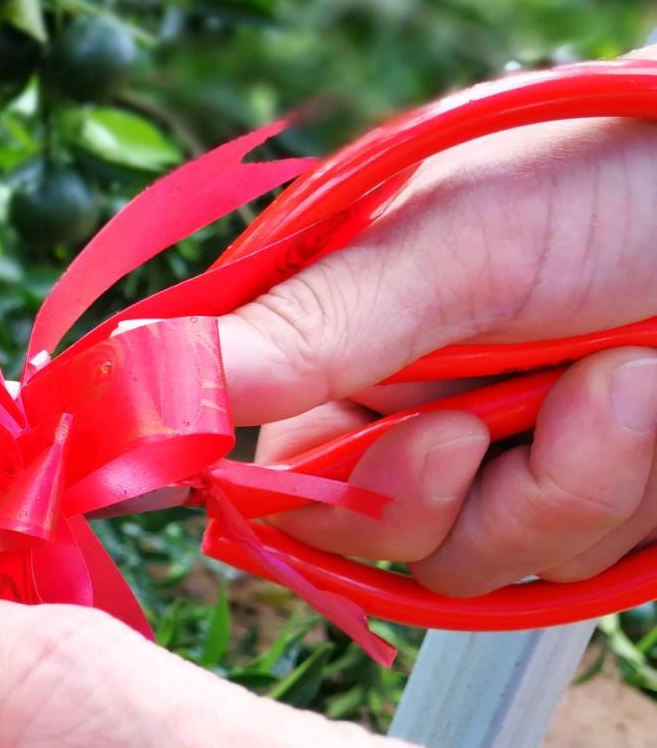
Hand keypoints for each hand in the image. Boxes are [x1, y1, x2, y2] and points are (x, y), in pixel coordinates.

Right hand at [220, 64, 656, 595]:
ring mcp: (489, 469)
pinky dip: (623, 498)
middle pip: (370, 542)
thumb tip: (142, 371)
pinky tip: (651, 410)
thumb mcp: (456, 244)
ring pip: (472, 566)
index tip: (420, 449)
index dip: (326, 499)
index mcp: (334, 351)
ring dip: (563, 489)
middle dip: (447, 494)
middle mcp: (395, 418)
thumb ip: (312, 326)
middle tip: (493, 419)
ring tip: (622, 382)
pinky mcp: (575, 508)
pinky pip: (565, 567)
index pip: (275, 481)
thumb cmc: (609, 180)